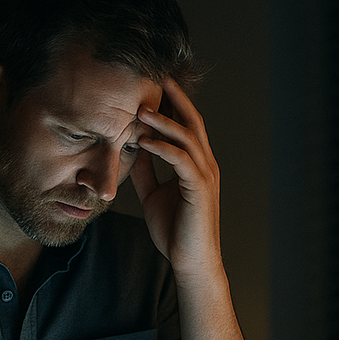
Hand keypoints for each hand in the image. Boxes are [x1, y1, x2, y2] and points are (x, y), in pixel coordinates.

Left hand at [130, 78, 221, 280]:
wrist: (190, 262)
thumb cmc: (175, 232)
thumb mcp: (153, 195)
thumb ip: (147, 173)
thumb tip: (134, 152)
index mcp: (196, 165)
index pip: (187, 127)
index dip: (173, 105)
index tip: (155, 86)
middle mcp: (205, 165)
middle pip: (192, 122)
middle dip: (175, 99)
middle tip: (156, 77)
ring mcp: (205, 176)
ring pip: (187, 138)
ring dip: (164, 122)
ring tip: (141, 109)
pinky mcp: (199, 189)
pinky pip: (181, 160)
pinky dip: (163, 148)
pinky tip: (144, 141)